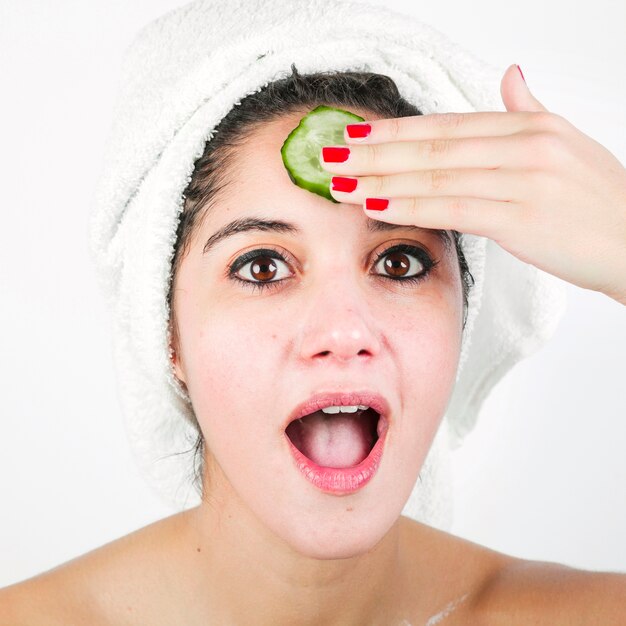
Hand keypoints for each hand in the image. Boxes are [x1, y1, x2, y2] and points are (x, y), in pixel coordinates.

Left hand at [320, 64, 625, 304]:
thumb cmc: (601, 199)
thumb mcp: (566, 142)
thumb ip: (528, 110)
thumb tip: (509, 76)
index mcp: (528, 126)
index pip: (445, 126)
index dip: (394, 131)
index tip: (354, 134)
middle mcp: (522, 144)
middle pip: (431, 146)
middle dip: (374, 152)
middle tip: (328, 155)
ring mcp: (523, 179)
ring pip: (435, 175)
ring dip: (380, 179)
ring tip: (340, 182)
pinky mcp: (521, 216)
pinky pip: (452, 207)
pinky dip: (409, 206)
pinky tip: (375, 205)